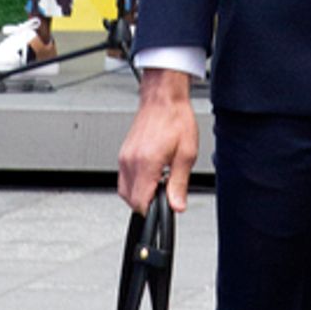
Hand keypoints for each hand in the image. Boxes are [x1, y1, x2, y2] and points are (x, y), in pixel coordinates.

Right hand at [117, 68, 198, 213]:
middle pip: (130, 200)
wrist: (163, 99)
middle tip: (164, 193)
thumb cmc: (176, 119)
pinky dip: (135, 183)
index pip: (140, 202)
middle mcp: (131, 161)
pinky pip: (124, 178)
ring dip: (140, 193)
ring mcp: (124, 157)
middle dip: (147, 203)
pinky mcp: (123, 154)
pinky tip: (150, 174)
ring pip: (124, 191)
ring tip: (158, 182)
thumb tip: (177, 205)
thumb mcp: (187, 154)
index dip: (153, 210)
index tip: (164, 205)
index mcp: (146, 163)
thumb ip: (179, 183)